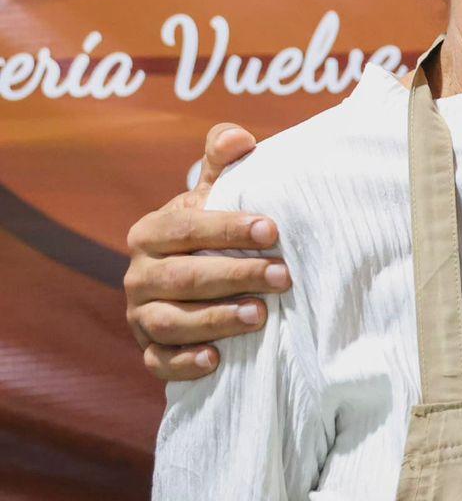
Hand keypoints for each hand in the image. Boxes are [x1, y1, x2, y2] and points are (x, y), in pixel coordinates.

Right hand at [124, 123, 291, 380]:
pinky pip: (158, 362)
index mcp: (151, 231)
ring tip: (261, 316)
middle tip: (283, 277)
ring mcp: (140, 315)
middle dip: (235, 276)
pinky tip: (215, 360)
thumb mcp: (216, 190)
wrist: (196, 275)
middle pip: (184, 277)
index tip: (272, 231)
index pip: (185, 227)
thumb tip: (238, 138)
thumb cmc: (212, 226)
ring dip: (216, 320)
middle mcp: (139, 274)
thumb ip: (224, 160)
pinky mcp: (150, 349)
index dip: (227, 229)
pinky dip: (184, 363)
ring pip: (171, 322)